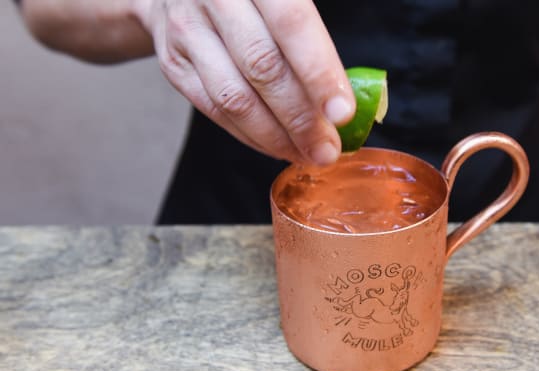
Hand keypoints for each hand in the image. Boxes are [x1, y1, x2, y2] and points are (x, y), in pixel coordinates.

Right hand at [133, 0, 354, 164]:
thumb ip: (311, 35)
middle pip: (263, 68)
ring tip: (307, 154)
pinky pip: (214, 110)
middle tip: (327, 149)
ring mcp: (188, 30)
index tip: (342, 114)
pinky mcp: (173, 63)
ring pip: (235, 97)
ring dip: (276, 136)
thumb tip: (343, 100)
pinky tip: (277, 147)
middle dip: (302, 119)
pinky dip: (250, 136)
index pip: (293, 25)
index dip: (319, 73)